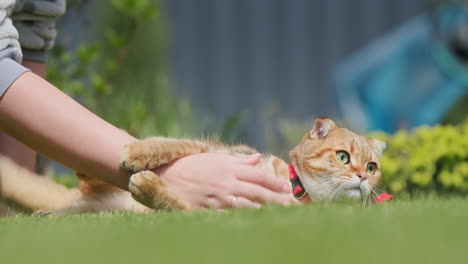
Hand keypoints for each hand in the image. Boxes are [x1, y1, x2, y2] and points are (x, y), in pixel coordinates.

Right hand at [153, 153, 292, 209]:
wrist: (167, 176)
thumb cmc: (191, 165)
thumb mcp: (215, 158)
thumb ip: (238, 160)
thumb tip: (257, 158)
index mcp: (229, 168)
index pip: (257, 176)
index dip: (274, 182)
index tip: (287, 187)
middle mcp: (227, 182)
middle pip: (256, 191)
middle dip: (275, 197)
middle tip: (290, 201)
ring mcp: (219, 197)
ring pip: (247, 204)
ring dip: (264, 208)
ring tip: (279, 211)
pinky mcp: (210, 208)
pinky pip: (230, 213)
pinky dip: (243, 216)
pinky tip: (254, 219)